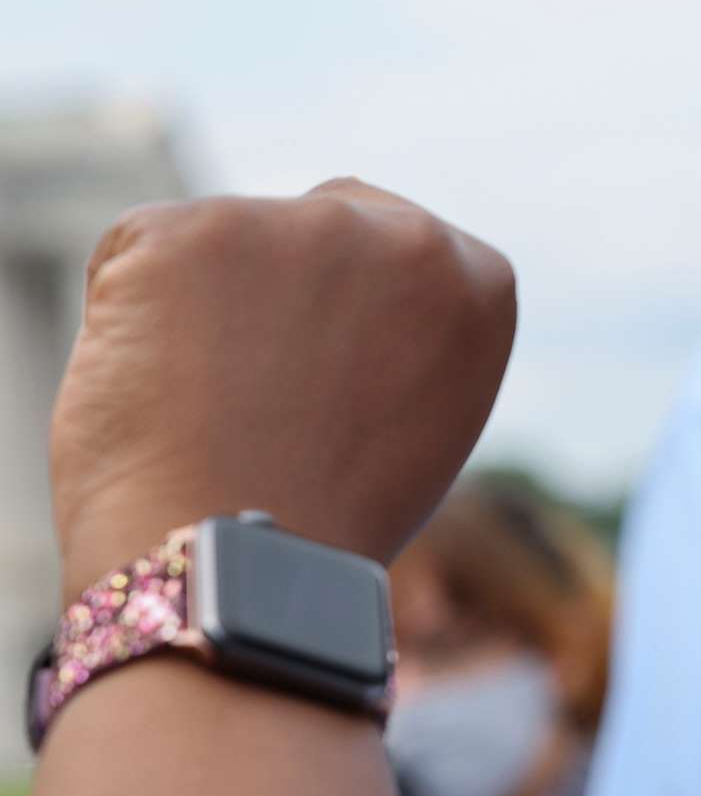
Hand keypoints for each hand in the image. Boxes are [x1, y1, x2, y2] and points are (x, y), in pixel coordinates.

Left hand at [49, 180, 514, 597]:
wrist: (242, 568)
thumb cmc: (320, 517)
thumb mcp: (415, 413)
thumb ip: (399, 332)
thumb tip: (328, 294)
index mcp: (480, 281)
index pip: (391, 243)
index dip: (343, 313)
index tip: (329, 386)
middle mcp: (411, 236)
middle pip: (307, 227)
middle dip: (274, 292)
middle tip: (258, 399)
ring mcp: (304, 226)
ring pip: (221, 242)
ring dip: (201, 307)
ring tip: (211, 404)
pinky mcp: (195, 230)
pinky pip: (136, 252)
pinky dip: (126, 313)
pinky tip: (157, 385)